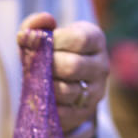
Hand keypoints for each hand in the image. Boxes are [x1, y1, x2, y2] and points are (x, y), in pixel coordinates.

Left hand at [19, 13, 108, 137]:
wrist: (58, 82)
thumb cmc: (49, 52)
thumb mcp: (42, 35)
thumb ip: (35, 25)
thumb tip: (38, 25)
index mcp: (95, 39)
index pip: (79, 40)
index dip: (55, 42)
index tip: (42, 44)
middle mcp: (101, 66)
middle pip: (72, 66)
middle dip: (48, 66)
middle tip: (36, 65)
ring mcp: (96, 91)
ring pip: (66, 91)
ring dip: (45, 86)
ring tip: (37, 80)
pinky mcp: (84, 113)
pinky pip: (62, 112)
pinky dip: (46, 104)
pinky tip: (40, 96)